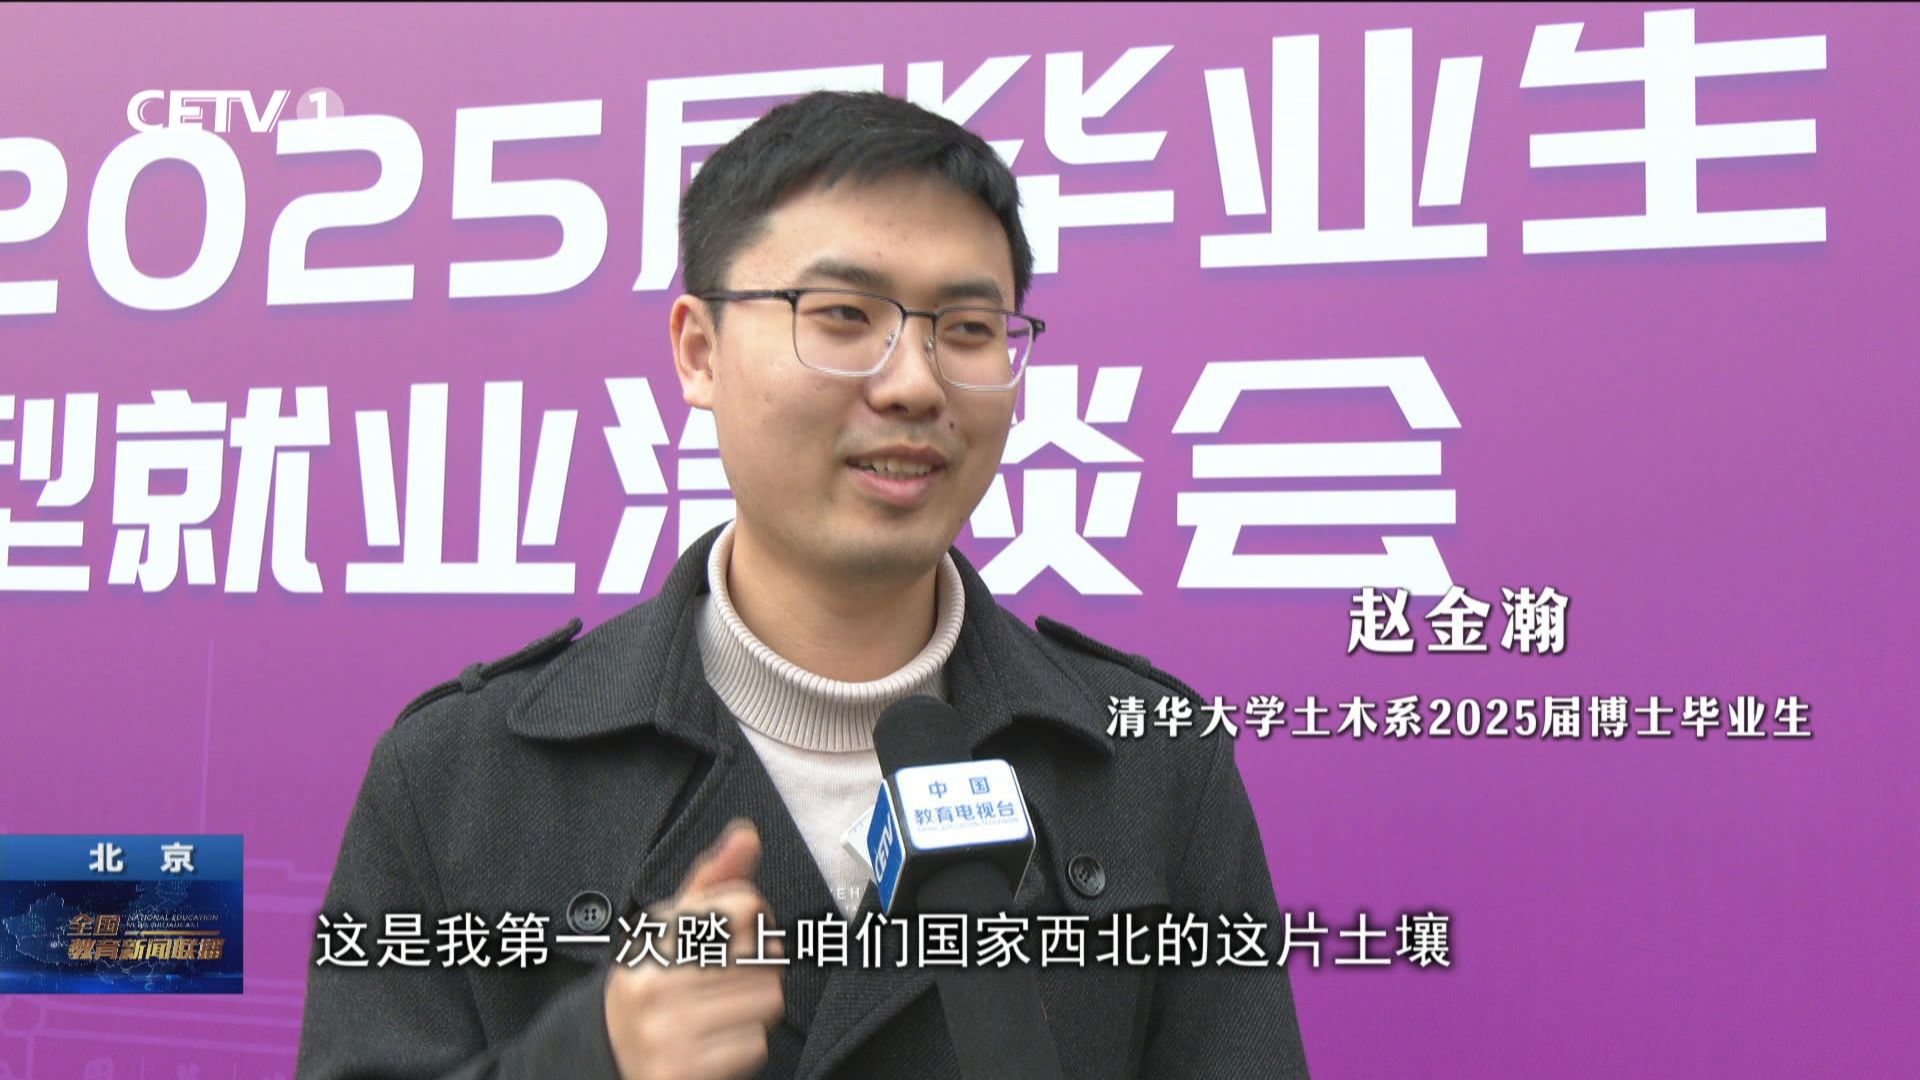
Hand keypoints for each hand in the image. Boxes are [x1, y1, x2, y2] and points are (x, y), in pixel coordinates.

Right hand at [604, 819, 785, 1079]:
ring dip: (756, 1008)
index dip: (757, 917)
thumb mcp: (669, 928)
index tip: (741, 932)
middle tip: (730, 979)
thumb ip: (711, 882)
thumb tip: (747, 832)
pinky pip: (756, 1044)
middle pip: (766, 954)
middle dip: (760, 967)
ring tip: (722, 1012)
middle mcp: (654, 984)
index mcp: (652, 939)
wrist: (604, 1058)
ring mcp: (666, 1032)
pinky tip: (715, 1043)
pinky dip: (745, 1045)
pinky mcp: (682, 1071)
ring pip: (768, 1000)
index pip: (743, 906)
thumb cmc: (652, 984)